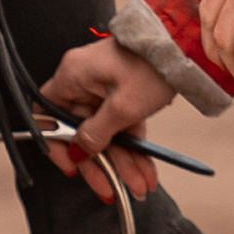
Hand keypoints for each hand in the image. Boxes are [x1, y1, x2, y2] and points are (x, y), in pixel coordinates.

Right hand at [37, 36, 175, 205]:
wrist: (186, 44)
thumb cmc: (151, 64)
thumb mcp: (123, 107)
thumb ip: (96, 134)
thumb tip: (79, 152)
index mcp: (72, 76)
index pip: (47, 115)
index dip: (55, 143)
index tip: (72, 166)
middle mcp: (84, 81)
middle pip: (81, 132)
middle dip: (100, 164)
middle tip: (111, 190)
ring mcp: (105, 87)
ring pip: (107, 133)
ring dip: (123, 162)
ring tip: (139, 187)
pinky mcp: (125, 92)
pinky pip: (123, 125)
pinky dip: (134, 147)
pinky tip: (145, 171)